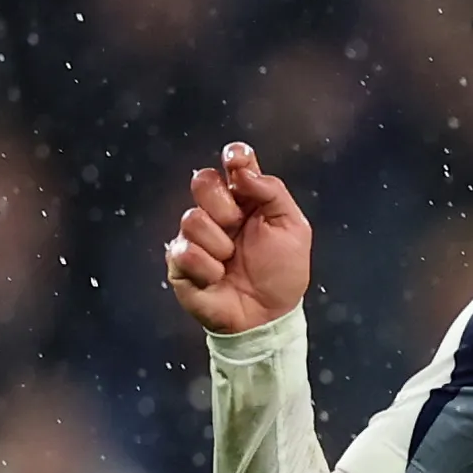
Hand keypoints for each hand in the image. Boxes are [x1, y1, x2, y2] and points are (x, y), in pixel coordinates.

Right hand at [166, 143, 311, 333]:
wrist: (269, 315)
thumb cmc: (282, 273)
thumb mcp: (293, 228)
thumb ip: (272, 191)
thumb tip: (243, 171)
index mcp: (245, 199)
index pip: (233, 164)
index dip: (233, 156)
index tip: (236, 161)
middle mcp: (217, 212)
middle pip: (203, 181)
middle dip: (223, 205)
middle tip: (238, 227)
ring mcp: (195, 237)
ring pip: (192, 218)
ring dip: (219, 244)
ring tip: (231, 261)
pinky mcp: (179, 262)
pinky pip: (185, 252)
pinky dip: (207, 268)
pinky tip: (218, 278)